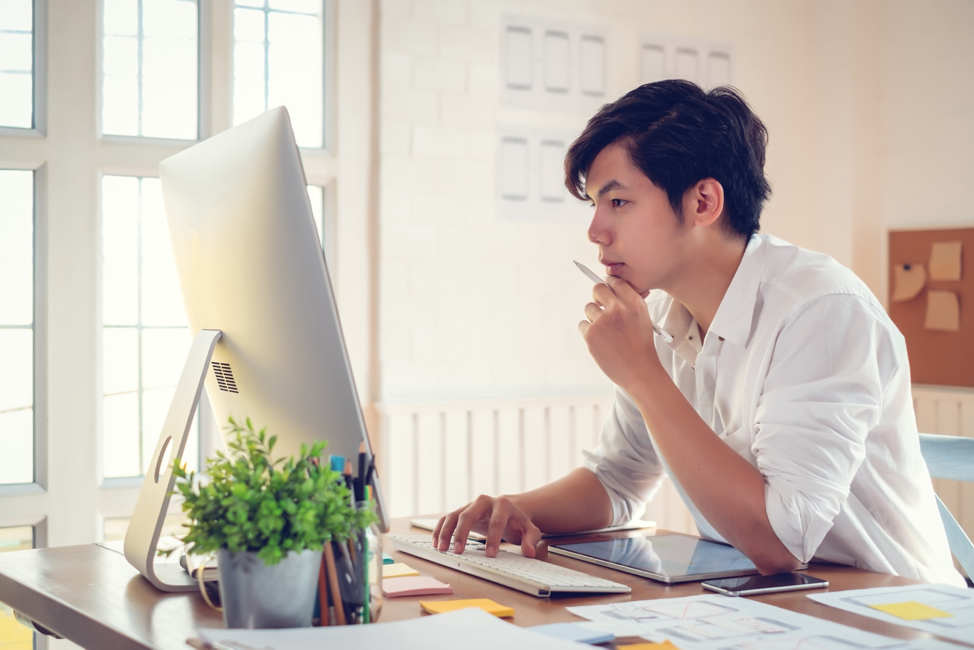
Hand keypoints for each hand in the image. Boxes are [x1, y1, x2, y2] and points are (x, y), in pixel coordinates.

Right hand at [432, 495, 541, 557]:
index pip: (497, 521)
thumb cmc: (518, 522)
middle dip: (462, 533)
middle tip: (458, 551)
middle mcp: (484, 502)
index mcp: (503, 504)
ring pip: (454, 515)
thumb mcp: (529, 529)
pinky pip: (447, 518)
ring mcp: (470, 505)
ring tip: (442, 549)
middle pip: (469, 515)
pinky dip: (440, 529)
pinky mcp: (461, 511)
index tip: (490, 555)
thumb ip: (530, 540)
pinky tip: (437, 543)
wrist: (508, 510)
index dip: (493, 539)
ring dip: (446, 532)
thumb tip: (529, 553)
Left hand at [578, 275, 660, 390]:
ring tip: (606, 333)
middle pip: (597, 289)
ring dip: (593, 318)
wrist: (640, 371)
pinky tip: (601, 342)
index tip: (608, 292)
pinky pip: (582, 324)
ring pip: (588, 308)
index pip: (615, 281)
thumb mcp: (644, 319)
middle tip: (600, 307)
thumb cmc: (642, 346)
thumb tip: (620, 286)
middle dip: (597, 296)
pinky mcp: (591, 334)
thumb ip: (632, 302)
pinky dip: (588, 332)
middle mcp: (618, 308)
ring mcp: (603, 320)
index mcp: (634, 302)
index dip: (609, 286)